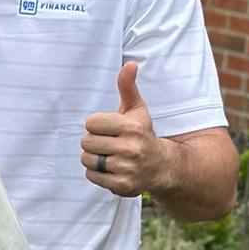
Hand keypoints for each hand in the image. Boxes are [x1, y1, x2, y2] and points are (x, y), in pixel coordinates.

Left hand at [80, 62, 170, 196]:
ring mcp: (127, 169)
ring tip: (111, 156)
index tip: (111, 128)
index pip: (90, 122)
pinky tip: (112, 169)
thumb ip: (128, 87)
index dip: (97, 125)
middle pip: (86, 141)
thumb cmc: (143, 134)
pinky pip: (91, 176)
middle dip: (94, 141)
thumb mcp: (137, 109)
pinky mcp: (122, 186)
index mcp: (131, 128)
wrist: (162, 167)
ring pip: (86, 159)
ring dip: (94, 158)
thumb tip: (129, 64)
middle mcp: (131, 149)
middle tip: (110, 144)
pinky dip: (97, 173)